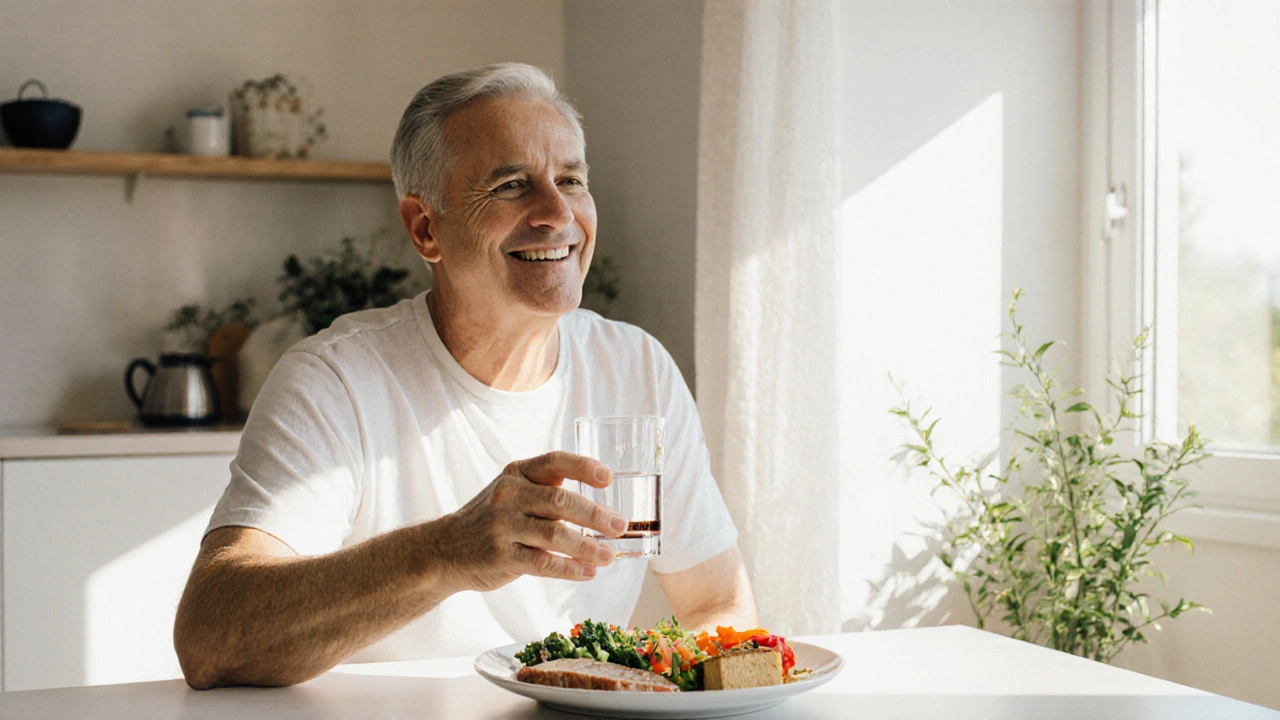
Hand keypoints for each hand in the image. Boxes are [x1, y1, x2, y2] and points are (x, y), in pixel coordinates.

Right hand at [438, 451, 626, 592]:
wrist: (444, 550)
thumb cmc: (491, 519)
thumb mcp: (512, 492)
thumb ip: (547, 491)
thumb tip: (602, 505)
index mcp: (517, 473)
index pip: (555, 461)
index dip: (584, 467)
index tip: (608, 479)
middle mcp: (509, 495)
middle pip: (560, 502)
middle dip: (595, 515)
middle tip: (620, 526)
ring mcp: (502, 526)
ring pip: (555, 535)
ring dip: (588, 547)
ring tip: (609, 556)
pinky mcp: (501, 556)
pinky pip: (543, 563)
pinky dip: (570, 569)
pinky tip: (588, 572)